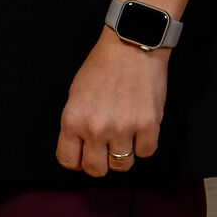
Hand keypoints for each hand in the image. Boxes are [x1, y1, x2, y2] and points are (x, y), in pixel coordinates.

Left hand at [57, 33, 168, 175]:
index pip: (68, 160)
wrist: (130, 47)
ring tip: (124, 136)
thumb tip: (80, 147)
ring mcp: (123, 128)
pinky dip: (143, 145)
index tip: (84, 156)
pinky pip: (146, 152)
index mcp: (73, 120)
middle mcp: (96, 128)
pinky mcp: (148, 125)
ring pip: (122, 165)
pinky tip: (140, 129)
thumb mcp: (75, 95)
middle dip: (100, 163)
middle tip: (105, 150)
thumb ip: (76, 123)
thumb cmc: (102, 67)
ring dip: (123, 154)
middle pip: (96, 169)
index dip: (77, 161)